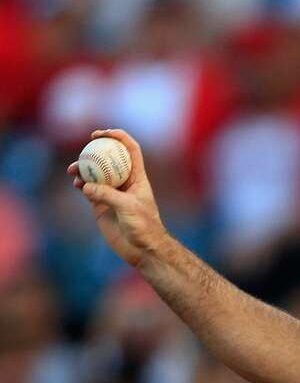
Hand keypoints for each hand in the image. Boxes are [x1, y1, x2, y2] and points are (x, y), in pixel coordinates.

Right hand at [68, 128, 167, 267]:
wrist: (142, 249)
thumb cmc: (143, 227)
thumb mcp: (128, 207)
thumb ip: (108, 195)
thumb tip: (86, 185)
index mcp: (138, 178)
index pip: (131, 151)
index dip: (119, 138)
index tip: (104, 133)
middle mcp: (125, 183)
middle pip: (110, 158)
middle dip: (97, 148)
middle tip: (86, 144)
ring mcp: (112, 193)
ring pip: (96, 174)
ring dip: (84, 168)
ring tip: (73, 169)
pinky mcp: (101, 206)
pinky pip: (88, 189)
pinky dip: (81, 184)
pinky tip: (76, 184)